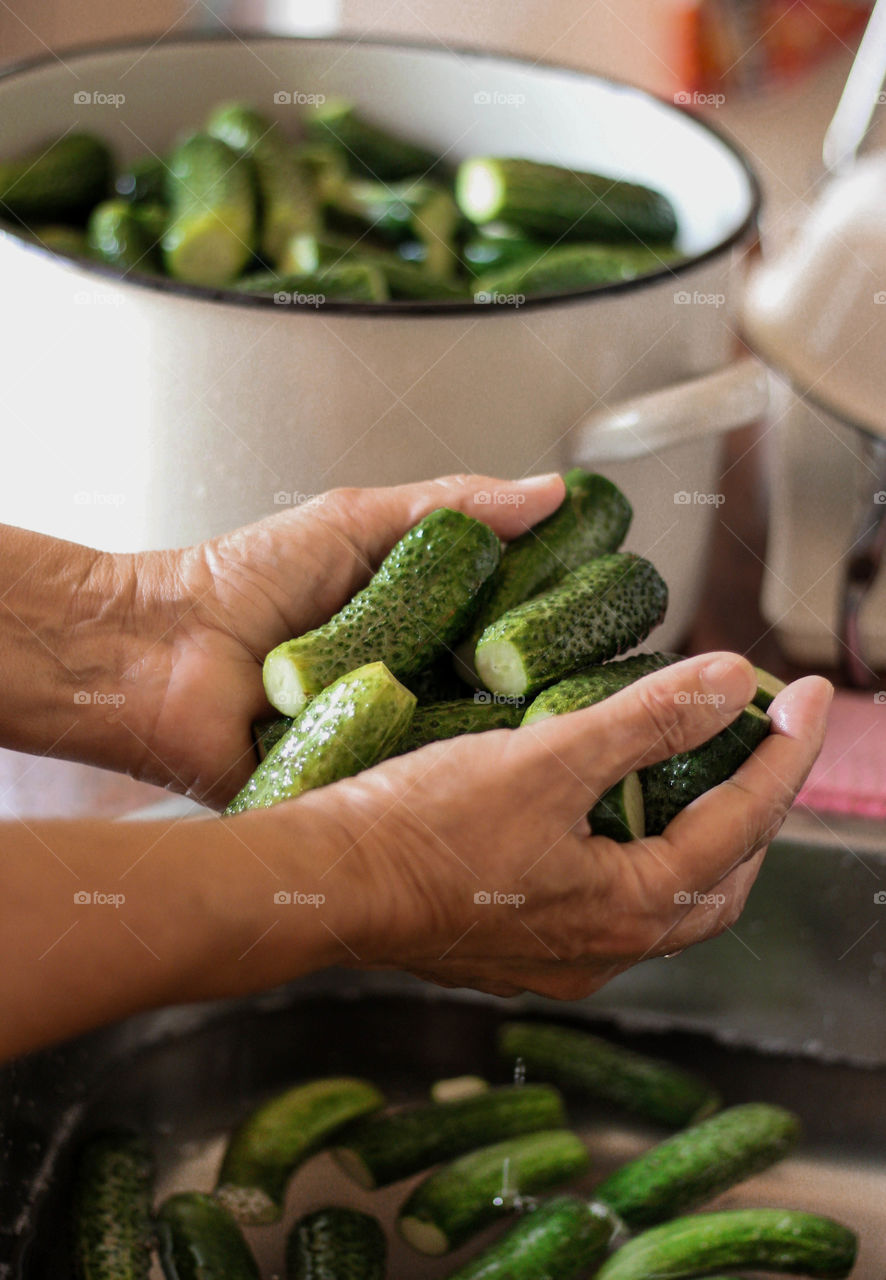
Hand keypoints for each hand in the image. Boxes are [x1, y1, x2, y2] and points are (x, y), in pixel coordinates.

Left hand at [110, 473, 564, 804]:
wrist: (158, 650)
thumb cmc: (241, 581)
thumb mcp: (354, 520)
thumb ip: (452, 505)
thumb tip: (547, 493)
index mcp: (417, 623)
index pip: (512, 630)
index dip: (561, 627)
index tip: (617, 620)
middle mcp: (411, 683)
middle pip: (503, 694)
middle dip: (550, 690)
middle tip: (604, 683)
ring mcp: (387, 737)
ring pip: (469, 747)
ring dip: (508, 738)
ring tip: (561, 727)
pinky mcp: (360, 785)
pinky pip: (414, 788)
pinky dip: (447, 781)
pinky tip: (492, 776)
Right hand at [307, 654, 830, 999]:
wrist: (324, 882)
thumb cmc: (422, 826)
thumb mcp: (547, 758)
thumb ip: (646, 720)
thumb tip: (731, 682)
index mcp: (629, 910)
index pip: (744, 826)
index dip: (784, 755)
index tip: (806, 696)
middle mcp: (605, 949)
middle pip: (717, 878)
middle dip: (753, 808)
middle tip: (761, 740)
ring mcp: (559, 954)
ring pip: (662, 895)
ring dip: (691, 831)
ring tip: (692, 764)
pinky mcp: (517, 943)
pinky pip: (607, 899)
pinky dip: (633, 849)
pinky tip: (607, 808)